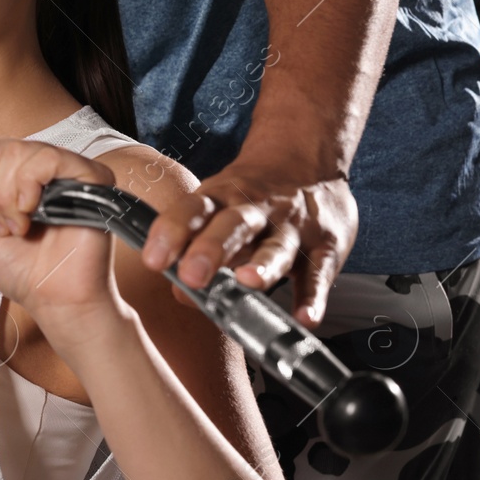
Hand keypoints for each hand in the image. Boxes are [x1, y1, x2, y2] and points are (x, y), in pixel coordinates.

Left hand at [0, 135, 126, 353]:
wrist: (49, 296)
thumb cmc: (15, 268)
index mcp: (6, 171)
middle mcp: (32, 163)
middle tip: (2, 227)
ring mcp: (61, 168)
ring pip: (14, 152)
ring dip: (6, 199)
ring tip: (19, 226)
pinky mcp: (87, 176)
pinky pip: (46, 158)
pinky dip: (28, 188)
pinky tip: (32, 212)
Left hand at [140, 156, 356, 327]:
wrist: (309, 160)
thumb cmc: (252, 196)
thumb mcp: (219, 207)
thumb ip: (196, 245)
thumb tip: (179, 292)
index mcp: (222, 197)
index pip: (193, 210)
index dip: (172, 232)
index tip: (153, 259)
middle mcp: (256, 209)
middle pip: (233, 225)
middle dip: (211, 249)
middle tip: (191, 276)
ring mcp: (293, 227)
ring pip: (277, 246)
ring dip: (262, 266)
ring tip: (248, 283)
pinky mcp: (326, 246)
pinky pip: (319, 273)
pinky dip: (313, 298)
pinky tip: (304, 319)